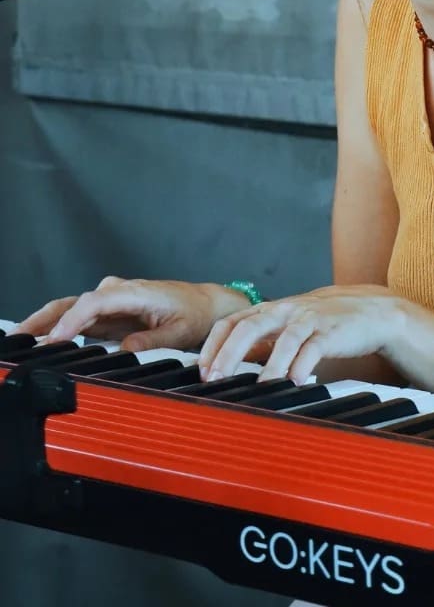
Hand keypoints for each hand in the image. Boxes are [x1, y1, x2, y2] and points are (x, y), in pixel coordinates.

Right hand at [13, 276, 244, 352]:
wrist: (204, 304)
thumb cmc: (194, 314)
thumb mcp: (179, 332)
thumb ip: (152, 342)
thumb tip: (123, 351)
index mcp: (135, 292)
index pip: (95, 302)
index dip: (73, 320)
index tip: (55, 339)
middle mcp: (118, 291)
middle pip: (74, 302)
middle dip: (45, 319)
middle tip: (20, 339)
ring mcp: (111, 299)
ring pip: (70, 308)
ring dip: (45, 322)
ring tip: (20, 340)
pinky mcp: (109, 310)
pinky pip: (78, 316)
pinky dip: (57, 325)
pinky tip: (41, 338)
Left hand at [199, 284, 404, 382]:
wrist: (370, 311)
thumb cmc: (324, 322)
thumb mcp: (288, 325)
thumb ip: (262, 339)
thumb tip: (228, 364)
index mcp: (271, 310)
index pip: (232, 322)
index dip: (213, 346)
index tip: (202, 371)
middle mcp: (286, 310)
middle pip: (250, 327)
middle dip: (229, 354)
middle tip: (216, 380)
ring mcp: (310, 319)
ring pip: (284, 337)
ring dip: (270, 364)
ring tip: (259, 386)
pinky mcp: (332, 331)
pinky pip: (315, 347)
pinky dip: (304, 364)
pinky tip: (297, 381)